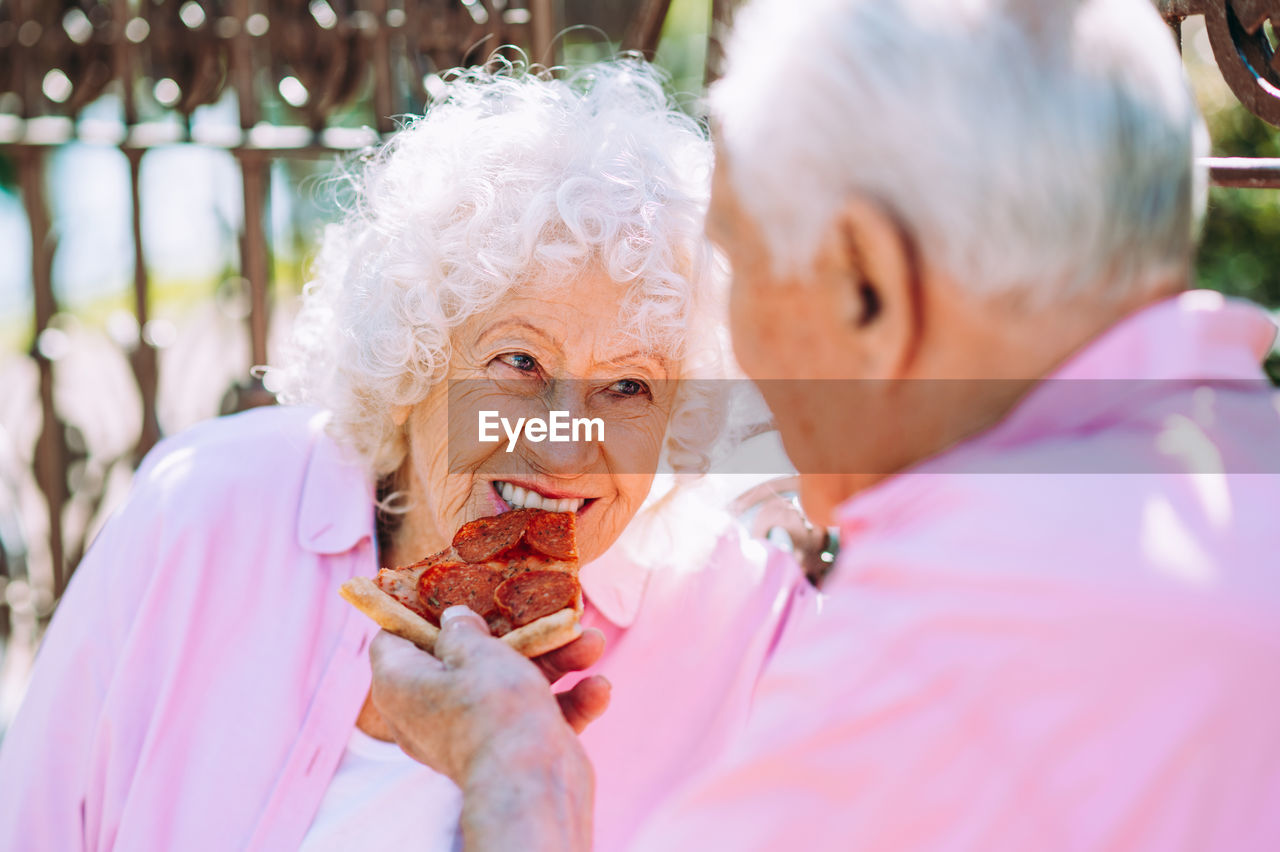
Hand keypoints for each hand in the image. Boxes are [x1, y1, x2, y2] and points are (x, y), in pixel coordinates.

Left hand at [369, 606, 610, 780]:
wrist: (531, 786)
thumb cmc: (492, 711)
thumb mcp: (476, 651)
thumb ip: (463, 629)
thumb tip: (454, 619)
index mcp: (402, 686)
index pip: (392, 640)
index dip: (416, 610)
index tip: (447, 587)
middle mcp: (432, 711)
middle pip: (467, 657)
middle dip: (514, 632)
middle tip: (539, 606)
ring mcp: (474, 732)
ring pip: (513, 684)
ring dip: (557, 660)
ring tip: (591, 641)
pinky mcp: (511, 750)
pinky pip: (537, 716)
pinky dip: (568, 701)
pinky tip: (599, 687)